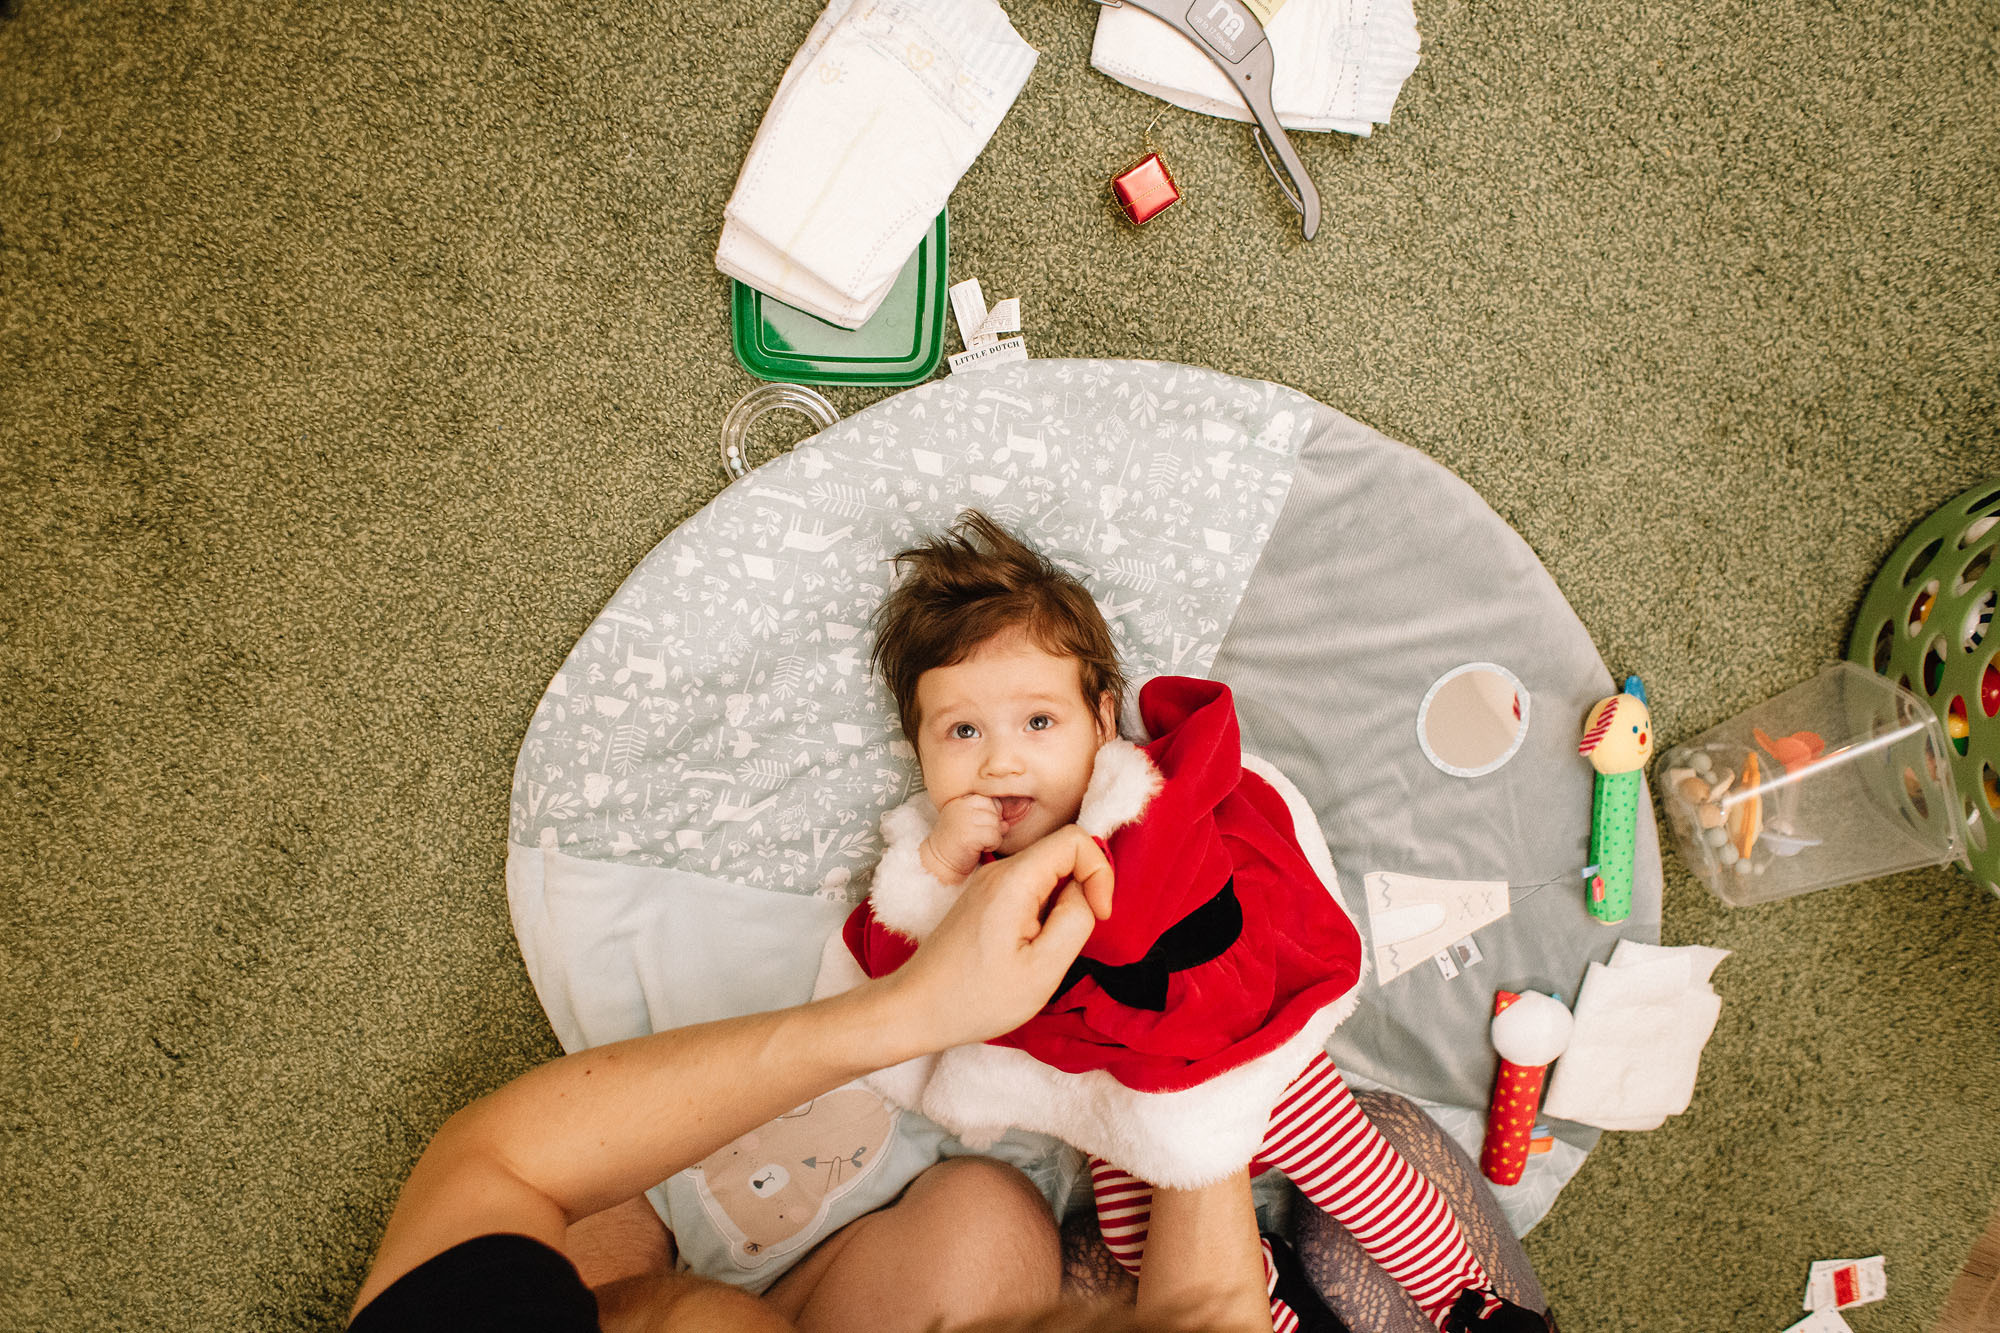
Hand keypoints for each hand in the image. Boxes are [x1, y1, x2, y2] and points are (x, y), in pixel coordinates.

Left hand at [889, 825, 1113, 1049]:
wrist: (916, 1009)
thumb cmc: (977, 998)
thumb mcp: (1043, 969)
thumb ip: (1075, 921)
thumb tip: (1085, 893)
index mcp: (1013, 880)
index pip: (1074, 839)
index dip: (1099, 872)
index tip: (1100, 916)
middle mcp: (998, 871)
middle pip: (1061, 854)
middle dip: (1083, 891)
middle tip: (1072, 939)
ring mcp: (987, 884)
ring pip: (1046, 874)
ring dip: (1062, 906)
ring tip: (1046, 949)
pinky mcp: (983, 900)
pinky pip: (1028, 889)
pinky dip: (1043, 912)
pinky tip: (1029, 949)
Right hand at [919, 793, 1004, 882]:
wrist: (939, 862)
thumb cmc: (956, 844)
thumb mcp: (971, 824)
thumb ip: (988, 817)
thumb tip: (1005, 823)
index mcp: (961, 800)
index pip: (990, 800)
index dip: (992, 815)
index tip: (981, 827)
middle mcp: (962, 806)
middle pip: (995, 811)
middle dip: (993, 826)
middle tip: (979, 836)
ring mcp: (965, 819)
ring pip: (997, 824)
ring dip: (993, 837)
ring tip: (978, 843)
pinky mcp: (969, 834)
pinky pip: (995, 837)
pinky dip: (991, 846)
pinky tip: (978, 849)